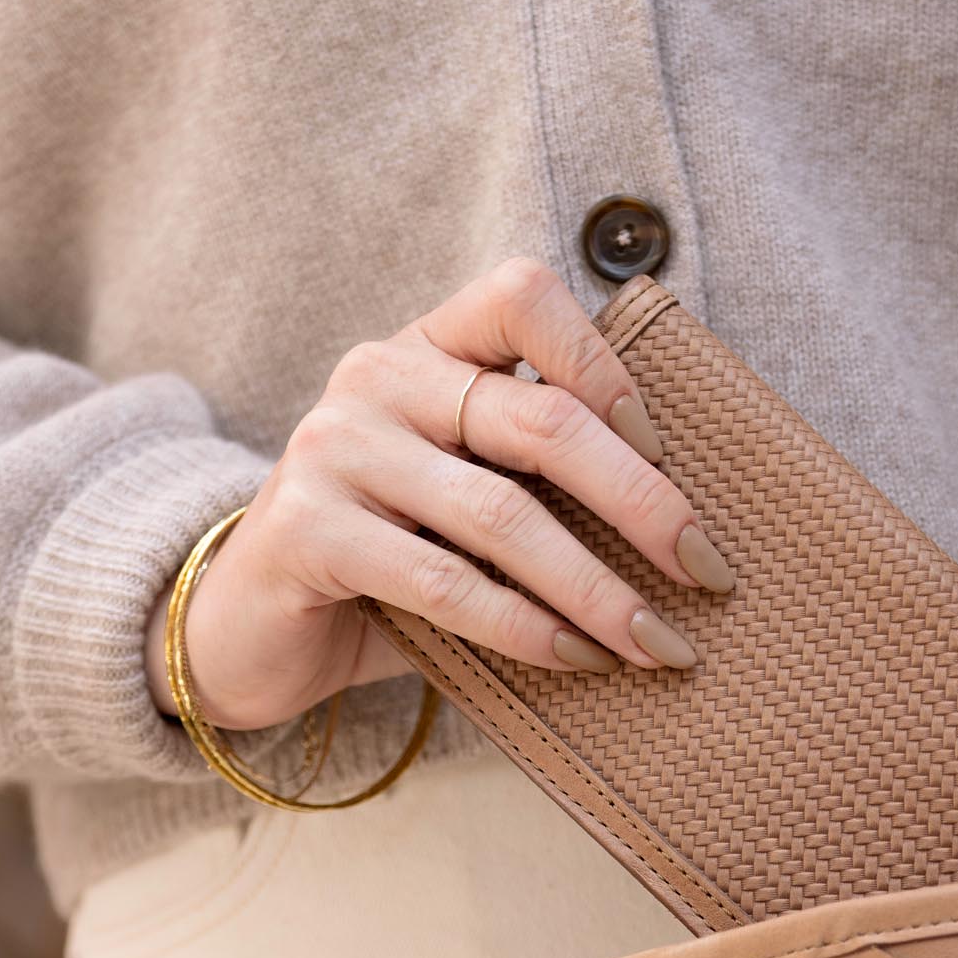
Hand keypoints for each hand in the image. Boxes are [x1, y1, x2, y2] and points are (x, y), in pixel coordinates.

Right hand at [146, 258, 732, 730]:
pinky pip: (446, 583)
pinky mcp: (308, 531)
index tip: (665, 452)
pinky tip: (578, 660)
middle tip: (709, 572)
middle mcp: (376, 377)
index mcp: (426, 346)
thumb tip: (684, 529)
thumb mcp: (464, 494)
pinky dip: (527, 628)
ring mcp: (335, 448)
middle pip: (542, 420)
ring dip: (598, 590)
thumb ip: (537, 479)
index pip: (524, 297)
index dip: (607, 365)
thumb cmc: (389, 559)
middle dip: (644, 503)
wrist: (248, 628)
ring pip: (503, 514)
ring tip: (660, 644)